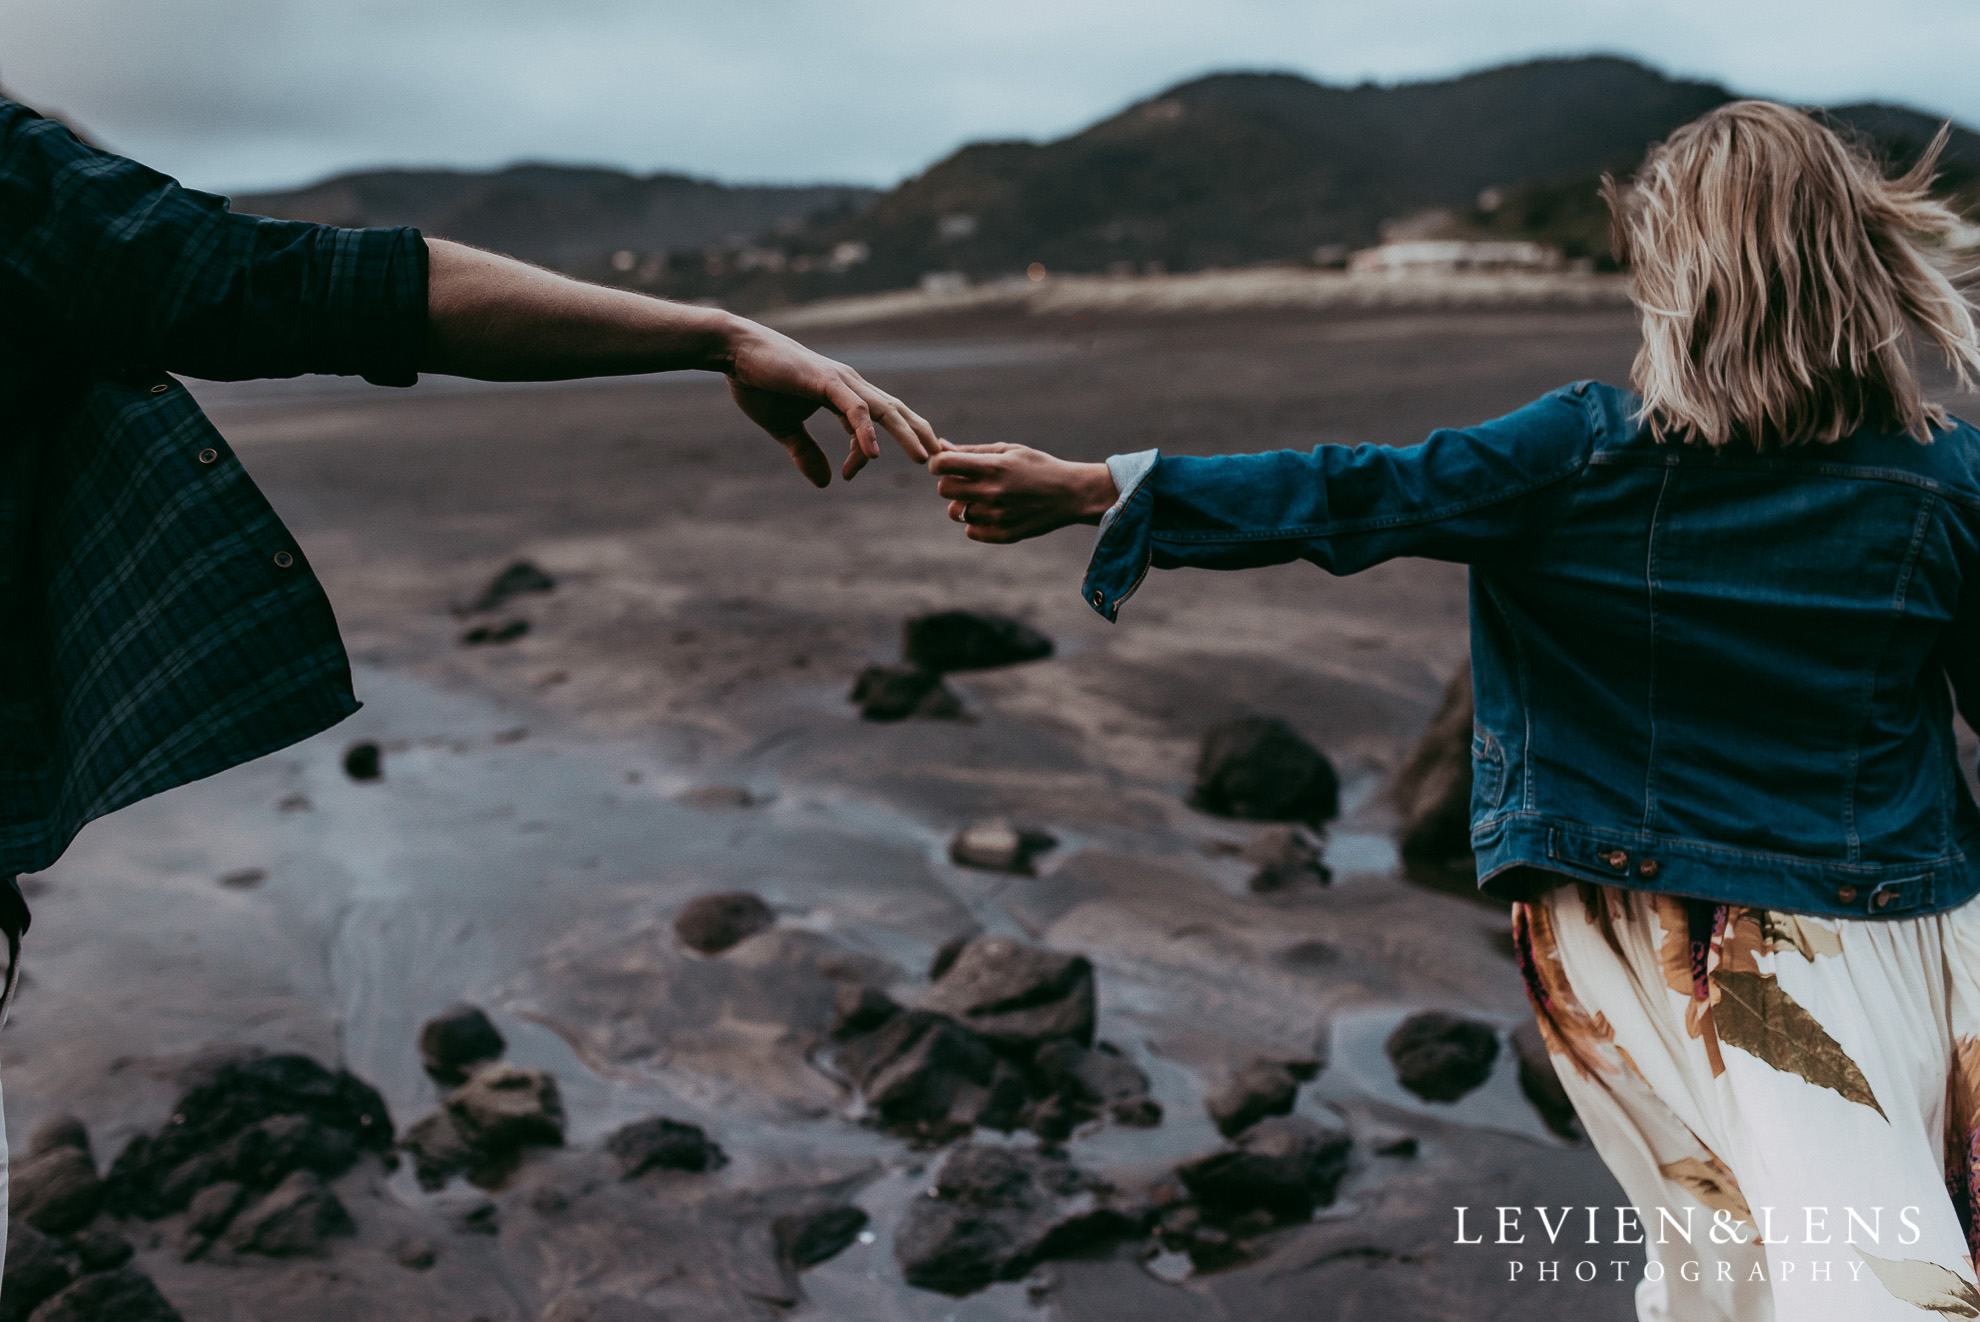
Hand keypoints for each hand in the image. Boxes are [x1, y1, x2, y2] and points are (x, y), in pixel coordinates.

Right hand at [725, 322, 939, 485]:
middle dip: (921, 435)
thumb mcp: (784, 428)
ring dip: (908, 435)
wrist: (734, 351)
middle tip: (942, 459)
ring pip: (884, 411)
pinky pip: (854, 410)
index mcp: (842, 395)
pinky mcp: (826, 381)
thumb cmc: (757, 382)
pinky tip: (872, 456)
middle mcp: (850, 385)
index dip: (864, 452)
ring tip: (926, 458)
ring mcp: (841, 381)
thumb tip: (826, 483)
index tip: (850, 475)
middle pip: (896, 412)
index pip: (871, 426)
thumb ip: (806, 453)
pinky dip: (866, 432)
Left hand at [928, 443, 1118, 542]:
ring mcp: (997, 516)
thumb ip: (972, 451)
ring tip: (985, 497)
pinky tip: (995, 512)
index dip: (938, 463)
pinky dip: (978, 523)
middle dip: (950, 483)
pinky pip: (971, 531)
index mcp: (992, 467)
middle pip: (943, 490)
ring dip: (964, 504)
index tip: (946, 465)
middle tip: (966, 481)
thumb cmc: (1037, 467)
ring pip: (956, 512)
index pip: (942, 465)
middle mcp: (992, 492)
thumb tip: (940, 446)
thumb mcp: (1008, 451)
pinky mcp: (1002, 534)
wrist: (1070, 494)